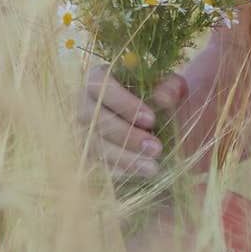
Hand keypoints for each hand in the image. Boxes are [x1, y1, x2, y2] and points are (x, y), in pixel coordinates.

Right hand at [78, 66, 188, 180]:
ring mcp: (79, 129)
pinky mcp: (83, 153)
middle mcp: (82, 102)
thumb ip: (171, 87)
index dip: (123, 102)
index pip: (101, 84)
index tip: (151, 119)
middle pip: (93, 118)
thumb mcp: (171, 88)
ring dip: (123, 158)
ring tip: (152, 167)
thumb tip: (163, 98)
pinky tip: (140, 174)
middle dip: (125, 135)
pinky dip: (117, 170)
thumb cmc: (158, 99)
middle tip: (156, 148)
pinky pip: (94, 164)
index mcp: (99, 77)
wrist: (153, 125)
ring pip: (93, 145)